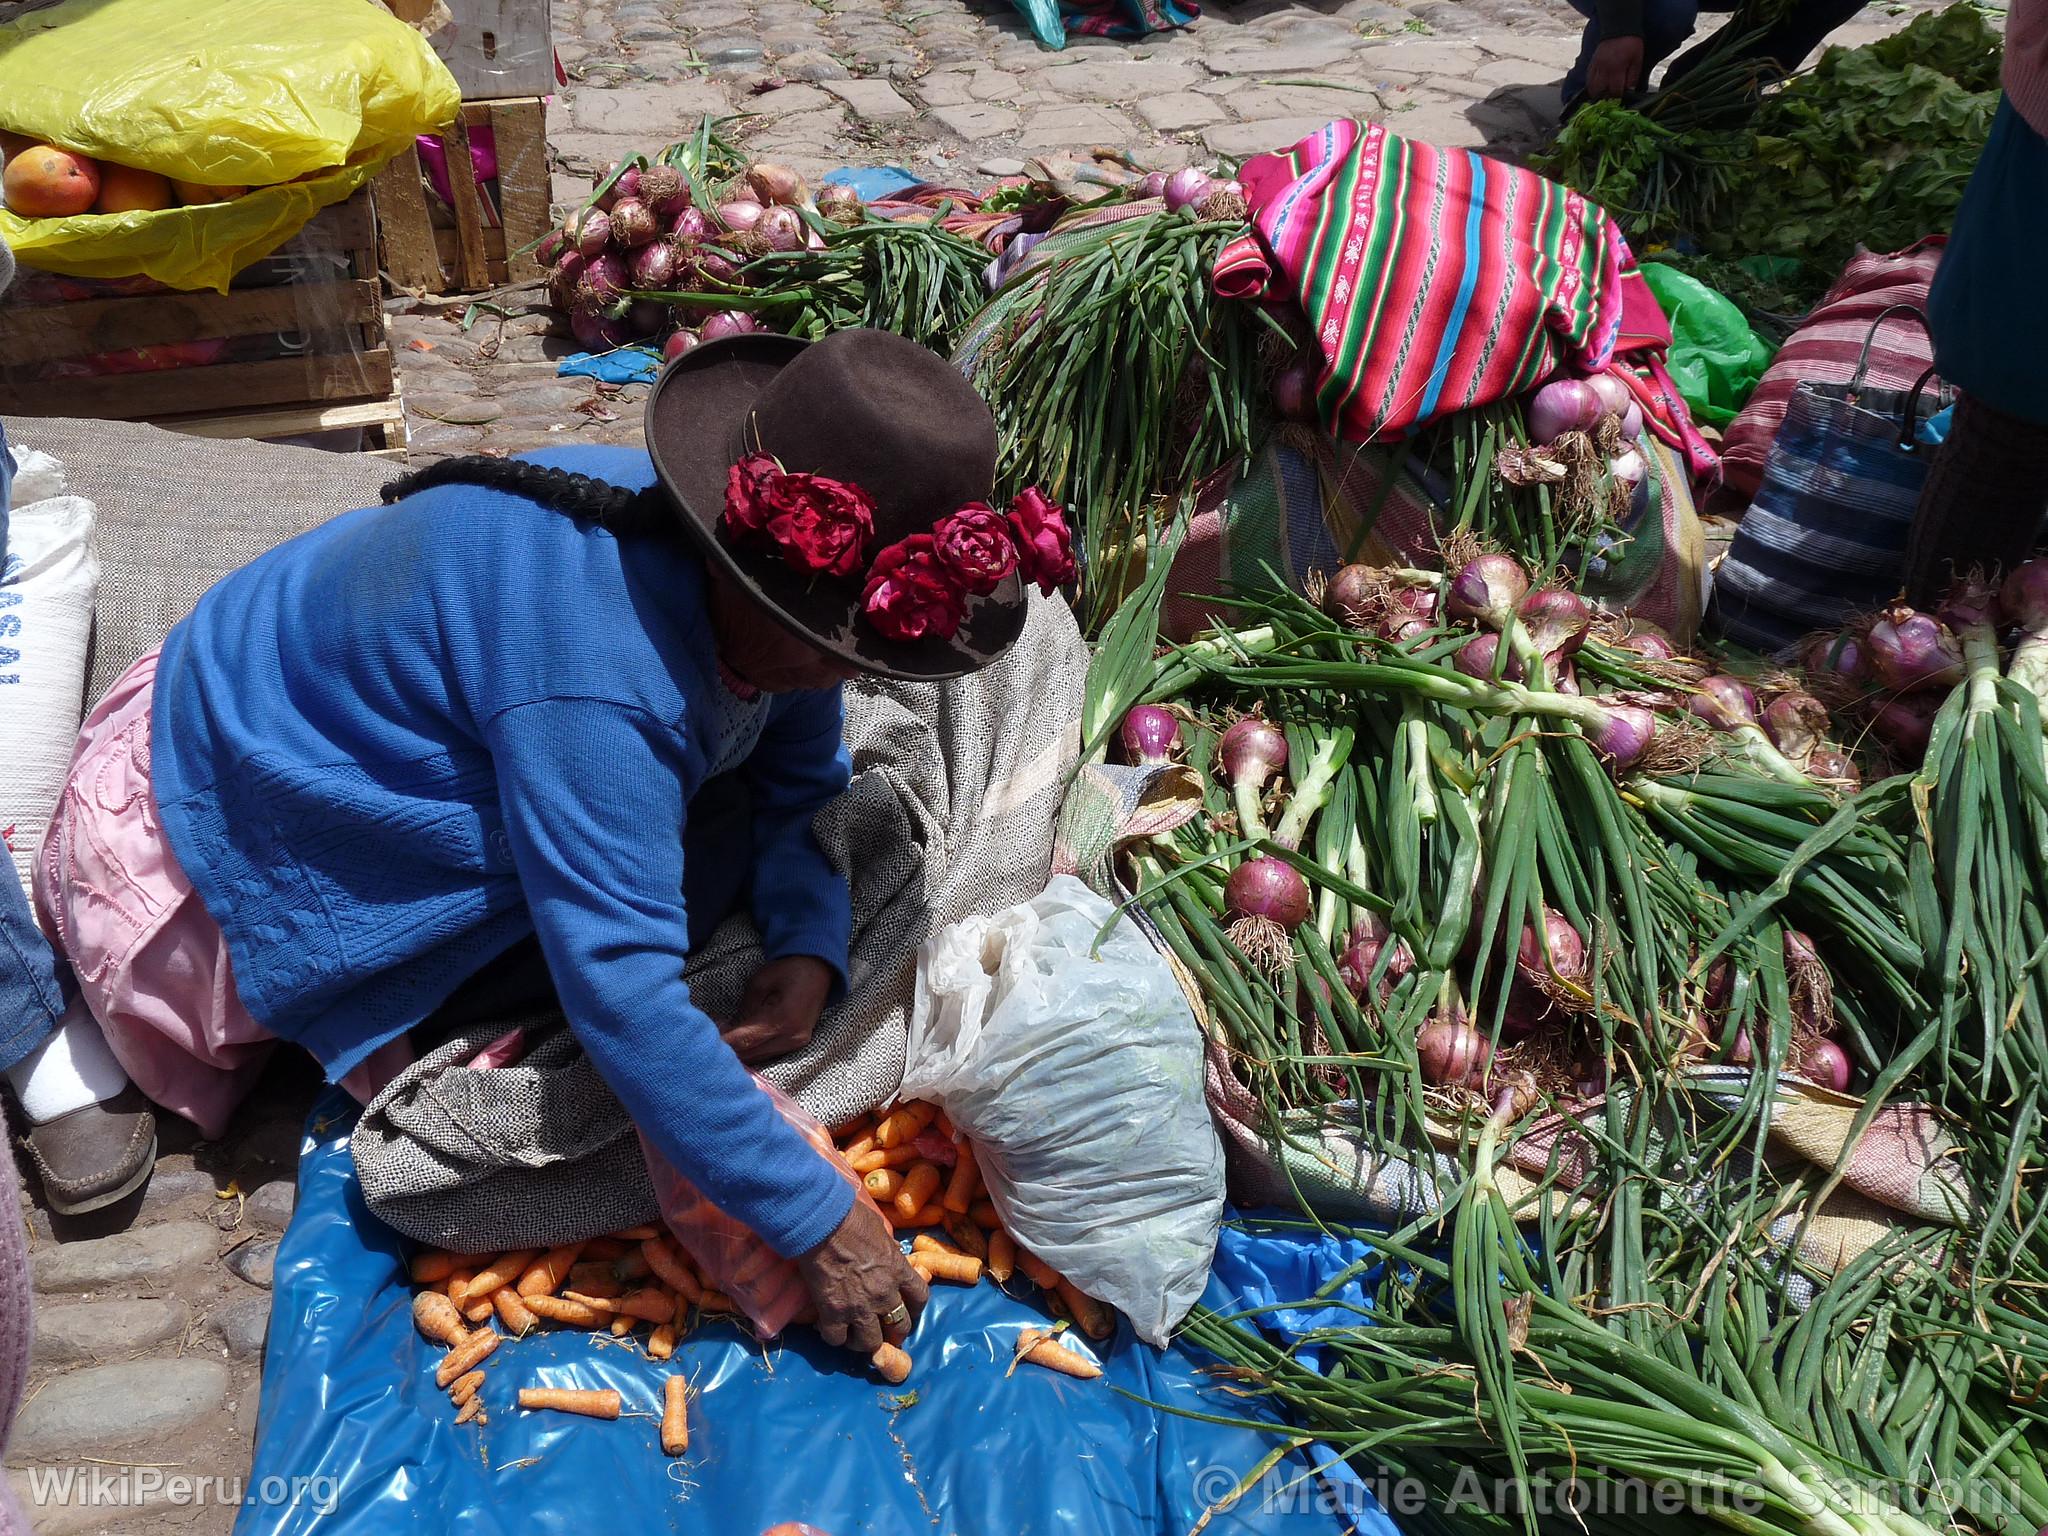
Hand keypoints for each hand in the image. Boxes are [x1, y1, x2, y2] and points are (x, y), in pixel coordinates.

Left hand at [720, 955, 833, 1064]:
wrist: (819, 968)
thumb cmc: (787, 970)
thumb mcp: (760, 983)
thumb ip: (744, 1010)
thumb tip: (726, 1029)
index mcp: (783, 1019)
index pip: (745, 1040)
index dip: (723, 1042)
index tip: (704, 1037)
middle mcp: (792, 1037)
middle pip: (751, 1054)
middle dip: (728, 1048)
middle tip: (711, 1032)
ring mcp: (797, 1043)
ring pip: (759, 1057)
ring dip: (740, 1049)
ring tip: (725, 1031)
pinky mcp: (798, 1044)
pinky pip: (769, 1052)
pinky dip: (752, 1047)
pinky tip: (741, 1035)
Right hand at [795, 1198, 927, 1354]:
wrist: (822, 1224)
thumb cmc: (852, 1219)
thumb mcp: (881, 1231)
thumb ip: (888, 1250)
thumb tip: (890, 1253)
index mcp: (899, 1271)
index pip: (921, 1298)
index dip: (916, 1309)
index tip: (909, 1310)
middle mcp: (884, 1294)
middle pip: (899, 1326)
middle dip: (893, 1332)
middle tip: (884, 1331)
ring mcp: (860, 1307)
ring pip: (870, 1342)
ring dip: (864, 1341)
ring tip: (855, 1336)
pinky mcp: (833, 1313)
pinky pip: (837, 1339)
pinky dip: (834, 1337)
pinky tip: (830, 1328)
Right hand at [1585, 35, 1645, 99]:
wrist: (1619, 26)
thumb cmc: (1631, 43)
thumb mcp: (1637, 59)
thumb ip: (1633, 76)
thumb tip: (1629, 90)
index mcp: (1617, 69)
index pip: (1615, 90)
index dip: (1619, 97)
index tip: (1622, 98)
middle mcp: (1604, 70)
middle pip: (1600, 92)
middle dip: (1606, 97)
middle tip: (1612, 98)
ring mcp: (1596, 67)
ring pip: (1592, 87)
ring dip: (1597, 93)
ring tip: (1604, 95)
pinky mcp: (1592, 63)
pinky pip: (1588, 79)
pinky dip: (1592, 85)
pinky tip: (1598, 87)